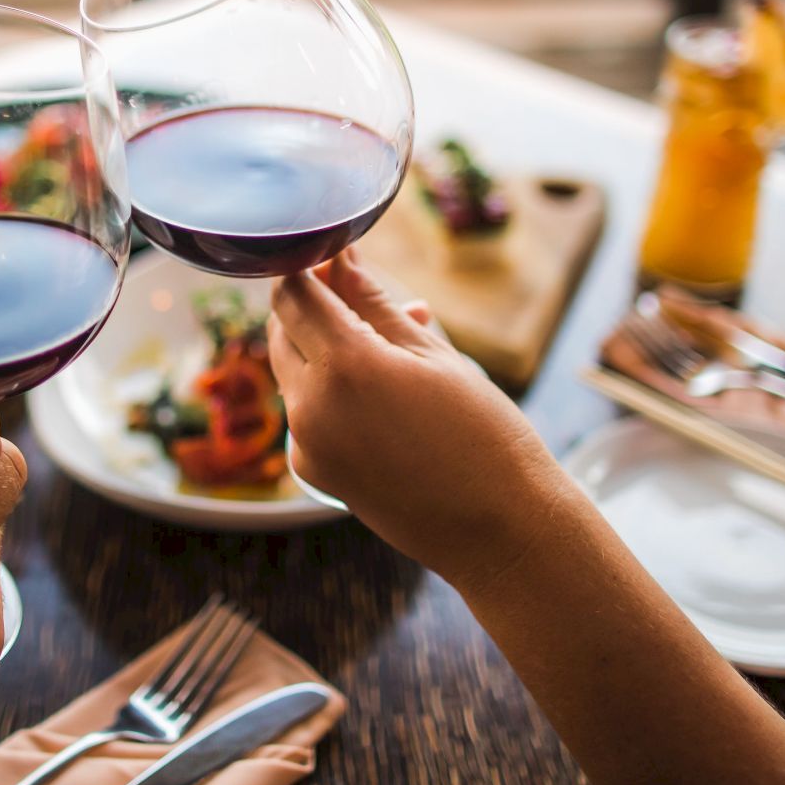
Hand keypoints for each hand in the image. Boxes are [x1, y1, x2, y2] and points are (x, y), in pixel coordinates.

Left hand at [268, 251, 564, 584]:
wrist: (500, 529)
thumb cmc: (483, 434)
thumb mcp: (432, 355)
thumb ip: (373, 304)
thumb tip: (340, 259)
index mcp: (345, 368)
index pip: (292, 295)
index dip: (310, 266)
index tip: (337, 256)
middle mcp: (310, 408)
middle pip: (284, 332)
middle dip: (315, 307)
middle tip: (365, 296)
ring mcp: (306, 446)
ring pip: (293, 372)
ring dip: (325, 349)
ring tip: (392, 348)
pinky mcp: (314, 472)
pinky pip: (306, 413)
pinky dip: (331, 391)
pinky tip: (385, 396)